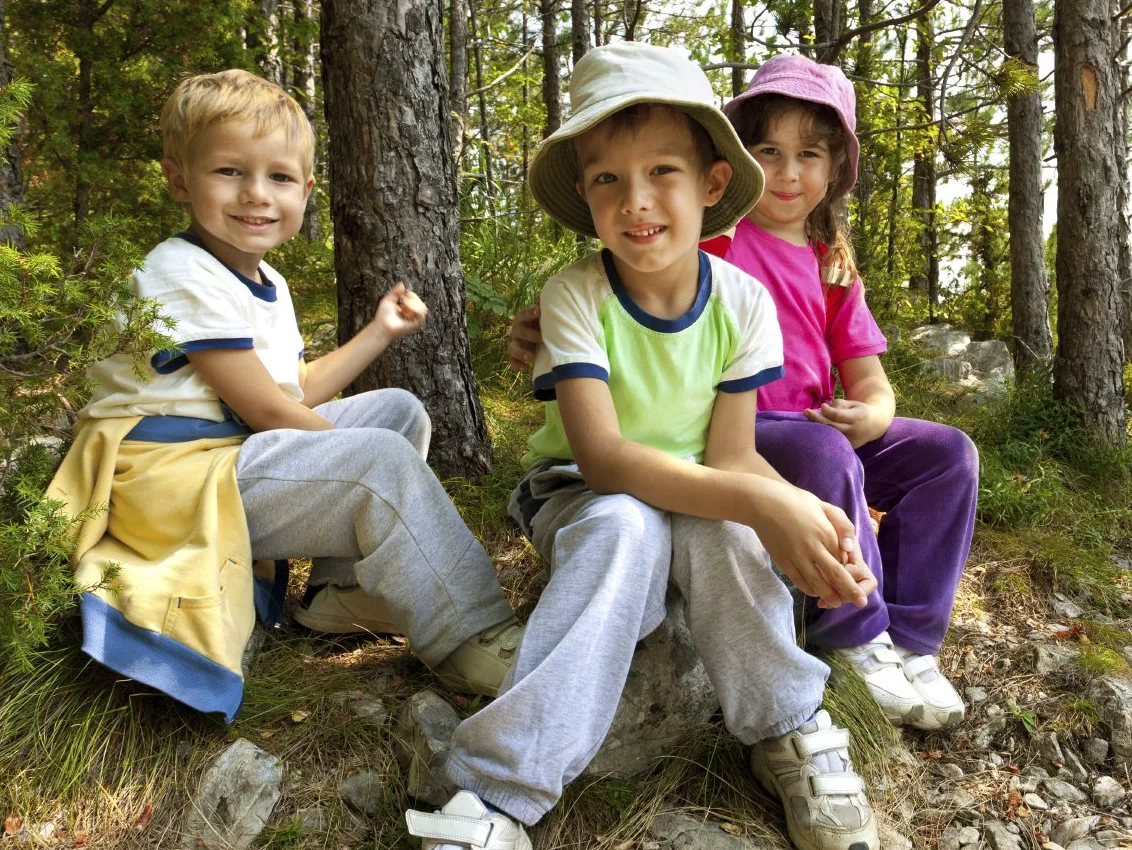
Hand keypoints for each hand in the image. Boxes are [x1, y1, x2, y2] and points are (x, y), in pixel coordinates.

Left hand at [372, 283, 426, 340]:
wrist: (382, 325)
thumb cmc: (383, 316)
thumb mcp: (388, 299)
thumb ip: (396, 291)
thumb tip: (403, 283)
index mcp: (408, 310)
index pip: (416, 299)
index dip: (411, 295)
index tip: (402, 295)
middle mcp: (413, 315)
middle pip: (421, 302)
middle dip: (413, 298)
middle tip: (402, 300)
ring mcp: (415, 320)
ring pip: (423, 307)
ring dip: (413, 303)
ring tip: (403, 305)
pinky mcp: (417, 324)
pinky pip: (421, 314)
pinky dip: (414, 309)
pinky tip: (404, 309)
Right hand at [506, 304, 542, 370]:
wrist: (541, 340)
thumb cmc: (542, 325)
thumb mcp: (544, 317)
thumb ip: (544, 307)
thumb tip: (549, 294)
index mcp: (523, 319)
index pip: (523, 314)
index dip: (530, 312)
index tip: (539, 311)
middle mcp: (517, 330)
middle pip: (518, 331)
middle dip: (529, 335)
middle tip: (541, 338)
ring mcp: (515, 344)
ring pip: (511, 348)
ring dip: (520, 352)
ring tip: (530, 357)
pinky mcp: (515, 356)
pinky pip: (512, 361)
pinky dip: (516, 365)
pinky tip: (524, 368)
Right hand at [748, 480, 873, 608]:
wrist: (763, 503)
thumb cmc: (796, 501)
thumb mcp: (824, 506)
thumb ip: (842, 525)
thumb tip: (850, 549)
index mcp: (826, 533)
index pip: (844, 558)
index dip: (851, 570)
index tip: (857, 576)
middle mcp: (813, 547)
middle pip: (835, 575)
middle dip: (849, 591)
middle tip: (860, 602)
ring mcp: (797, 556)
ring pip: (817, 582)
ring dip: (829, 595)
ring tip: (836, 603)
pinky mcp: (783, 561)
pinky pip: (799, 580)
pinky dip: (809, 590)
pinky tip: (815, 592)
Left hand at [803, 398, 886, 448]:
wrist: (875, 425)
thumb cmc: (860, 411)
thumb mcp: (854, 404)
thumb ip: (840, 405)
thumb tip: (825, 408)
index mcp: (858, 417)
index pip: (838, 416)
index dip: (828, 411)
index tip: (822, 405)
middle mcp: (854, 431)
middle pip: (831, 426)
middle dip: (817, 419)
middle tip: (806, 411)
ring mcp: (851, 440)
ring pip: (830, 435)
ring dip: (817, 428)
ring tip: (808, 419)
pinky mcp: (848, 447)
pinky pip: (833, 441)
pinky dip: (823, 435)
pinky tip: (814, 430)